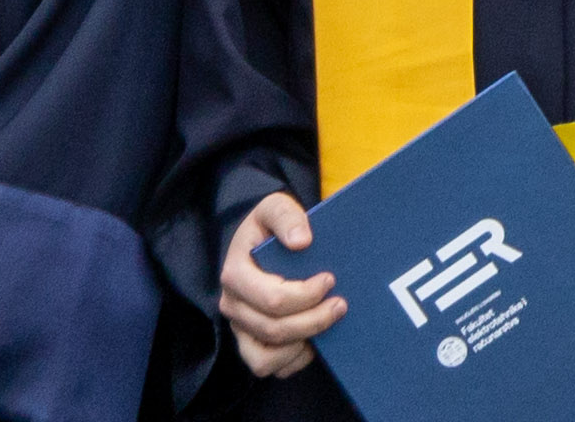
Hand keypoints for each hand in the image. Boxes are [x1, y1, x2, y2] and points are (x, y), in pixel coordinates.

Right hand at [219, 193, 344, 376]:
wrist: (261, 241)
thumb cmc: (270, 226)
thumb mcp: (274, 207)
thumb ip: (286, 216)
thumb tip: (302, 241)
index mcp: (235, 274)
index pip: (272, 298)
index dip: (306, 295)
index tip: (330, 278)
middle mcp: (233, 305)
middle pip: (274, 329)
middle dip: (315, 320)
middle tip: (341, 304)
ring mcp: (240, 328)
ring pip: (267, 357)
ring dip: (303, 343)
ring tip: (328, 324)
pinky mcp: (250, 343)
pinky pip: (268, 367)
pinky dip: (292, 361)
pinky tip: (313, 340)